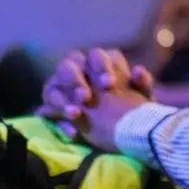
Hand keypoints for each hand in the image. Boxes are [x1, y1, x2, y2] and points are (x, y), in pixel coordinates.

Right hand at [37, 49, 152, 134]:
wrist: (125, 132)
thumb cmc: (132, 108)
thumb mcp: (142, 98)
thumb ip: (142, 82)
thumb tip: (136, 70)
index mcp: (100, 65)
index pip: (96, 55)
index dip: (101, 66)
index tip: (108, 84)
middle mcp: (78, 73)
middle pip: (68, 65)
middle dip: (75, 79)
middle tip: (85, 96)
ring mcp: (62, 90)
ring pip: (52, 86)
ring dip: (62, 100)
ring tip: (76, 114)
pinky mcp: (53, 110)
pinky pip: (46, 112)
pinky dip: (59, 122)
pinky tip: (74, 132)